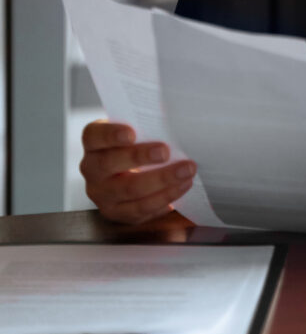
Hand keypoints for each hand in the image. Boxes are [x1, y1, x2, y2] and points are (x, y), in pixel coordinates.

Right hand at [79, 120, 196, 224]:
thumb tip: (173, 122)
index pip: (94, 136)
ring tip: (186, 172)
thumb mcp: (138, 129)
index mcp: (94, 143)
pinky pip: (140, 209)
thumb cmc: (139, 142)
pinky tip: (182, 187)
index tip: (131, 134)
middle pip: (109, 164)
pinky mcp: (116, 212)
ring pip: (128, 190)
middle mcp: (91, 169)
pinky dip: (164, 198)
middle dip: (140, 157)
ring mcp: (101, 194)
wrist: (131, 169)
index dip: (110, 135)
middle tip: (165, 152)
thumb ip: (147, 125)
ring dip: (161, 181)